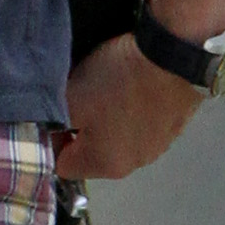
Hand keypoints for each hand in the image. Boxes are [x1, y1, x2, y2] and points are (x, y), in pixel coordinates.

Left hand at [55, 32, 205, 179]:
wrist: (174, 58)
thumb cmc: (116, 82)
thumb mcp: (71, 97)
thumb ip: (54, 119)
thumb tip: (50, 130)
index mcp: (106, 165)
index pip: (63, 165)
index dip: (50, 140)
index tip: (50, 114)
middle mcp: (135, 165)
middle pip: (92, 153)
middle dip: (79, 129)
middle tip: (75, 97)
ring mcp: (159, 147)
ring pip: (116, 137)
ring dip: (105, 119)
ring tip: (103, 89)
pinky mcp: (174, 127)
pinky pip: (139, 124)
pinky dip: (129, 110)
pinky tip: (127, 87)